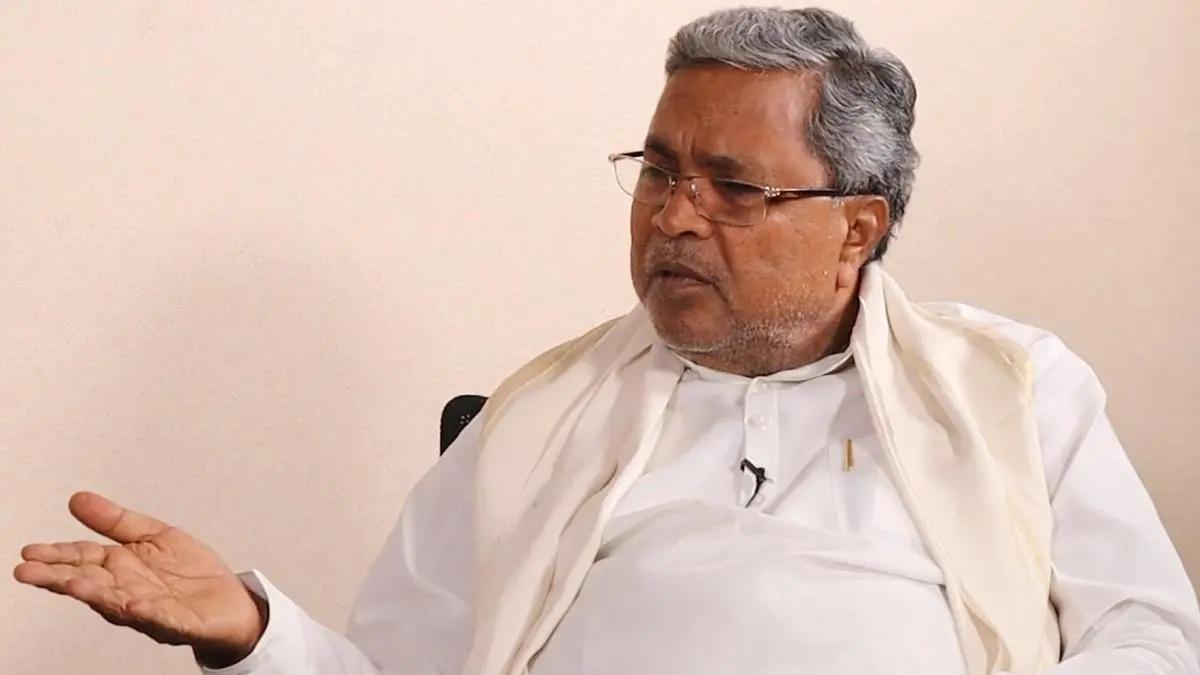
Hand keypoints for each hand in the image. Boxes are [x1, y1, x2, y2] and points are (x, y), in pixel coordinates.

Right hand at [13, 492, 266, 667]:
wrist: (230, 601)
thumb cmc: (189, 573)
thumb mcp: (154, 535)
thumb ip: (116, 521)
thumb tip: (77, 499)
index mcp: (120, 568)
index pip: (82, 559)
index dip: (56, 555)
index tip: (29, 552)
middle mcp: (127, 591)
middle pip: (89, 583)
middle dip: (59, 578)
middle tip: (28, 572)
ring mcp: (150, 609)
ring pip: (117, 604)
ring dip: (95, 595)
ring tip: (73, 585)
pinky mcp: (179, 623)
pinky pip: (162, 618)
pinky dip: (147, 613)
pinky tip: (134, 605)